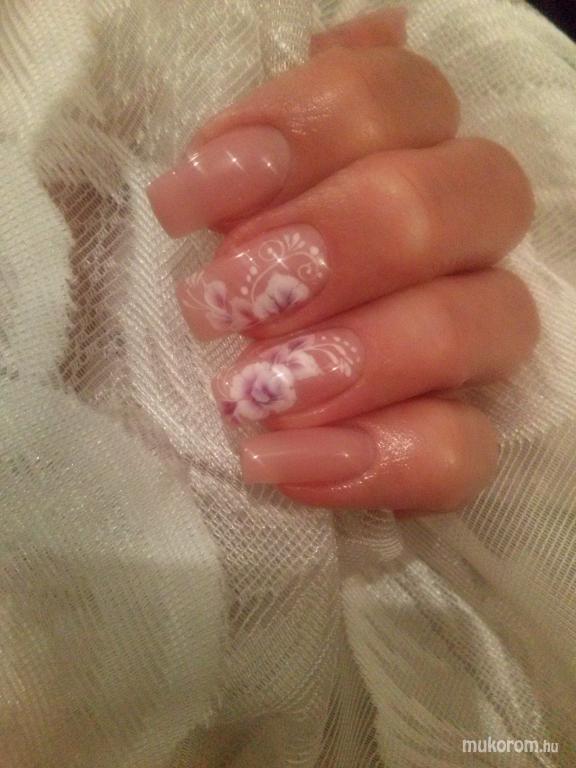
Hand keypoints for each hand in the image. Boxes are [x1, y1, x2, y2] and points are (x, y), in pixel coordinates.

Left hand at [147, 8, 537, 514]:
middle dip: (341, 244)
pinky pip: (467, 453)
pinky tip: (280, 462)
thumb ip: (266, 129)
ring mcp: (469, 338)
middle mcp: (456, 237)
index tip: (189, 198)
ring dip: (364, 355)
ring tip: (247, 392)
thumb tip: (358, 33)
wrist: (208, 394)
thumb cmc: (201, 286)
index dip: (307, 130)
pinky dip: (378, 461)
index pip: (402, 96)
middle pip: (469, 196)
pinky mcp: (458, 436)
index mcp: (395, 157)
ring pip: (493, 322)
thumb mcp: (204, 208)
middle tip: (220, 302)